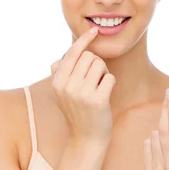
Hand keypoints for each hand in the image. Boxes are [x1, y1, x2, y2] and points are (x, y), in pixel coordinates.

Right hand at [50, 26, 115, 144]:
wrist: (86, 139)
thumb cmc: (77, 111)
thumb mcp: (63, 92)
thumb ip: (61, 73)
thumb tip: (61, 57)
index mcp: (57, 82)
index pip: (72, 53)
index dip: (84, 39)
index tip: (94, 30)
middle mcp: (67, 86)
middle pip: (89, 57)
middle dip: (96, 64)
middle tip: (95, 79)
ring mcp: (82, 94)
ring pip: (100, 65)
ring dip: (104, 73)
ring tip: (99, 86)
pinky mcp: (98, 100)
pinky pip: (110, 77)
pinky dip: (110, 83)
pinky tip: (105, 95)